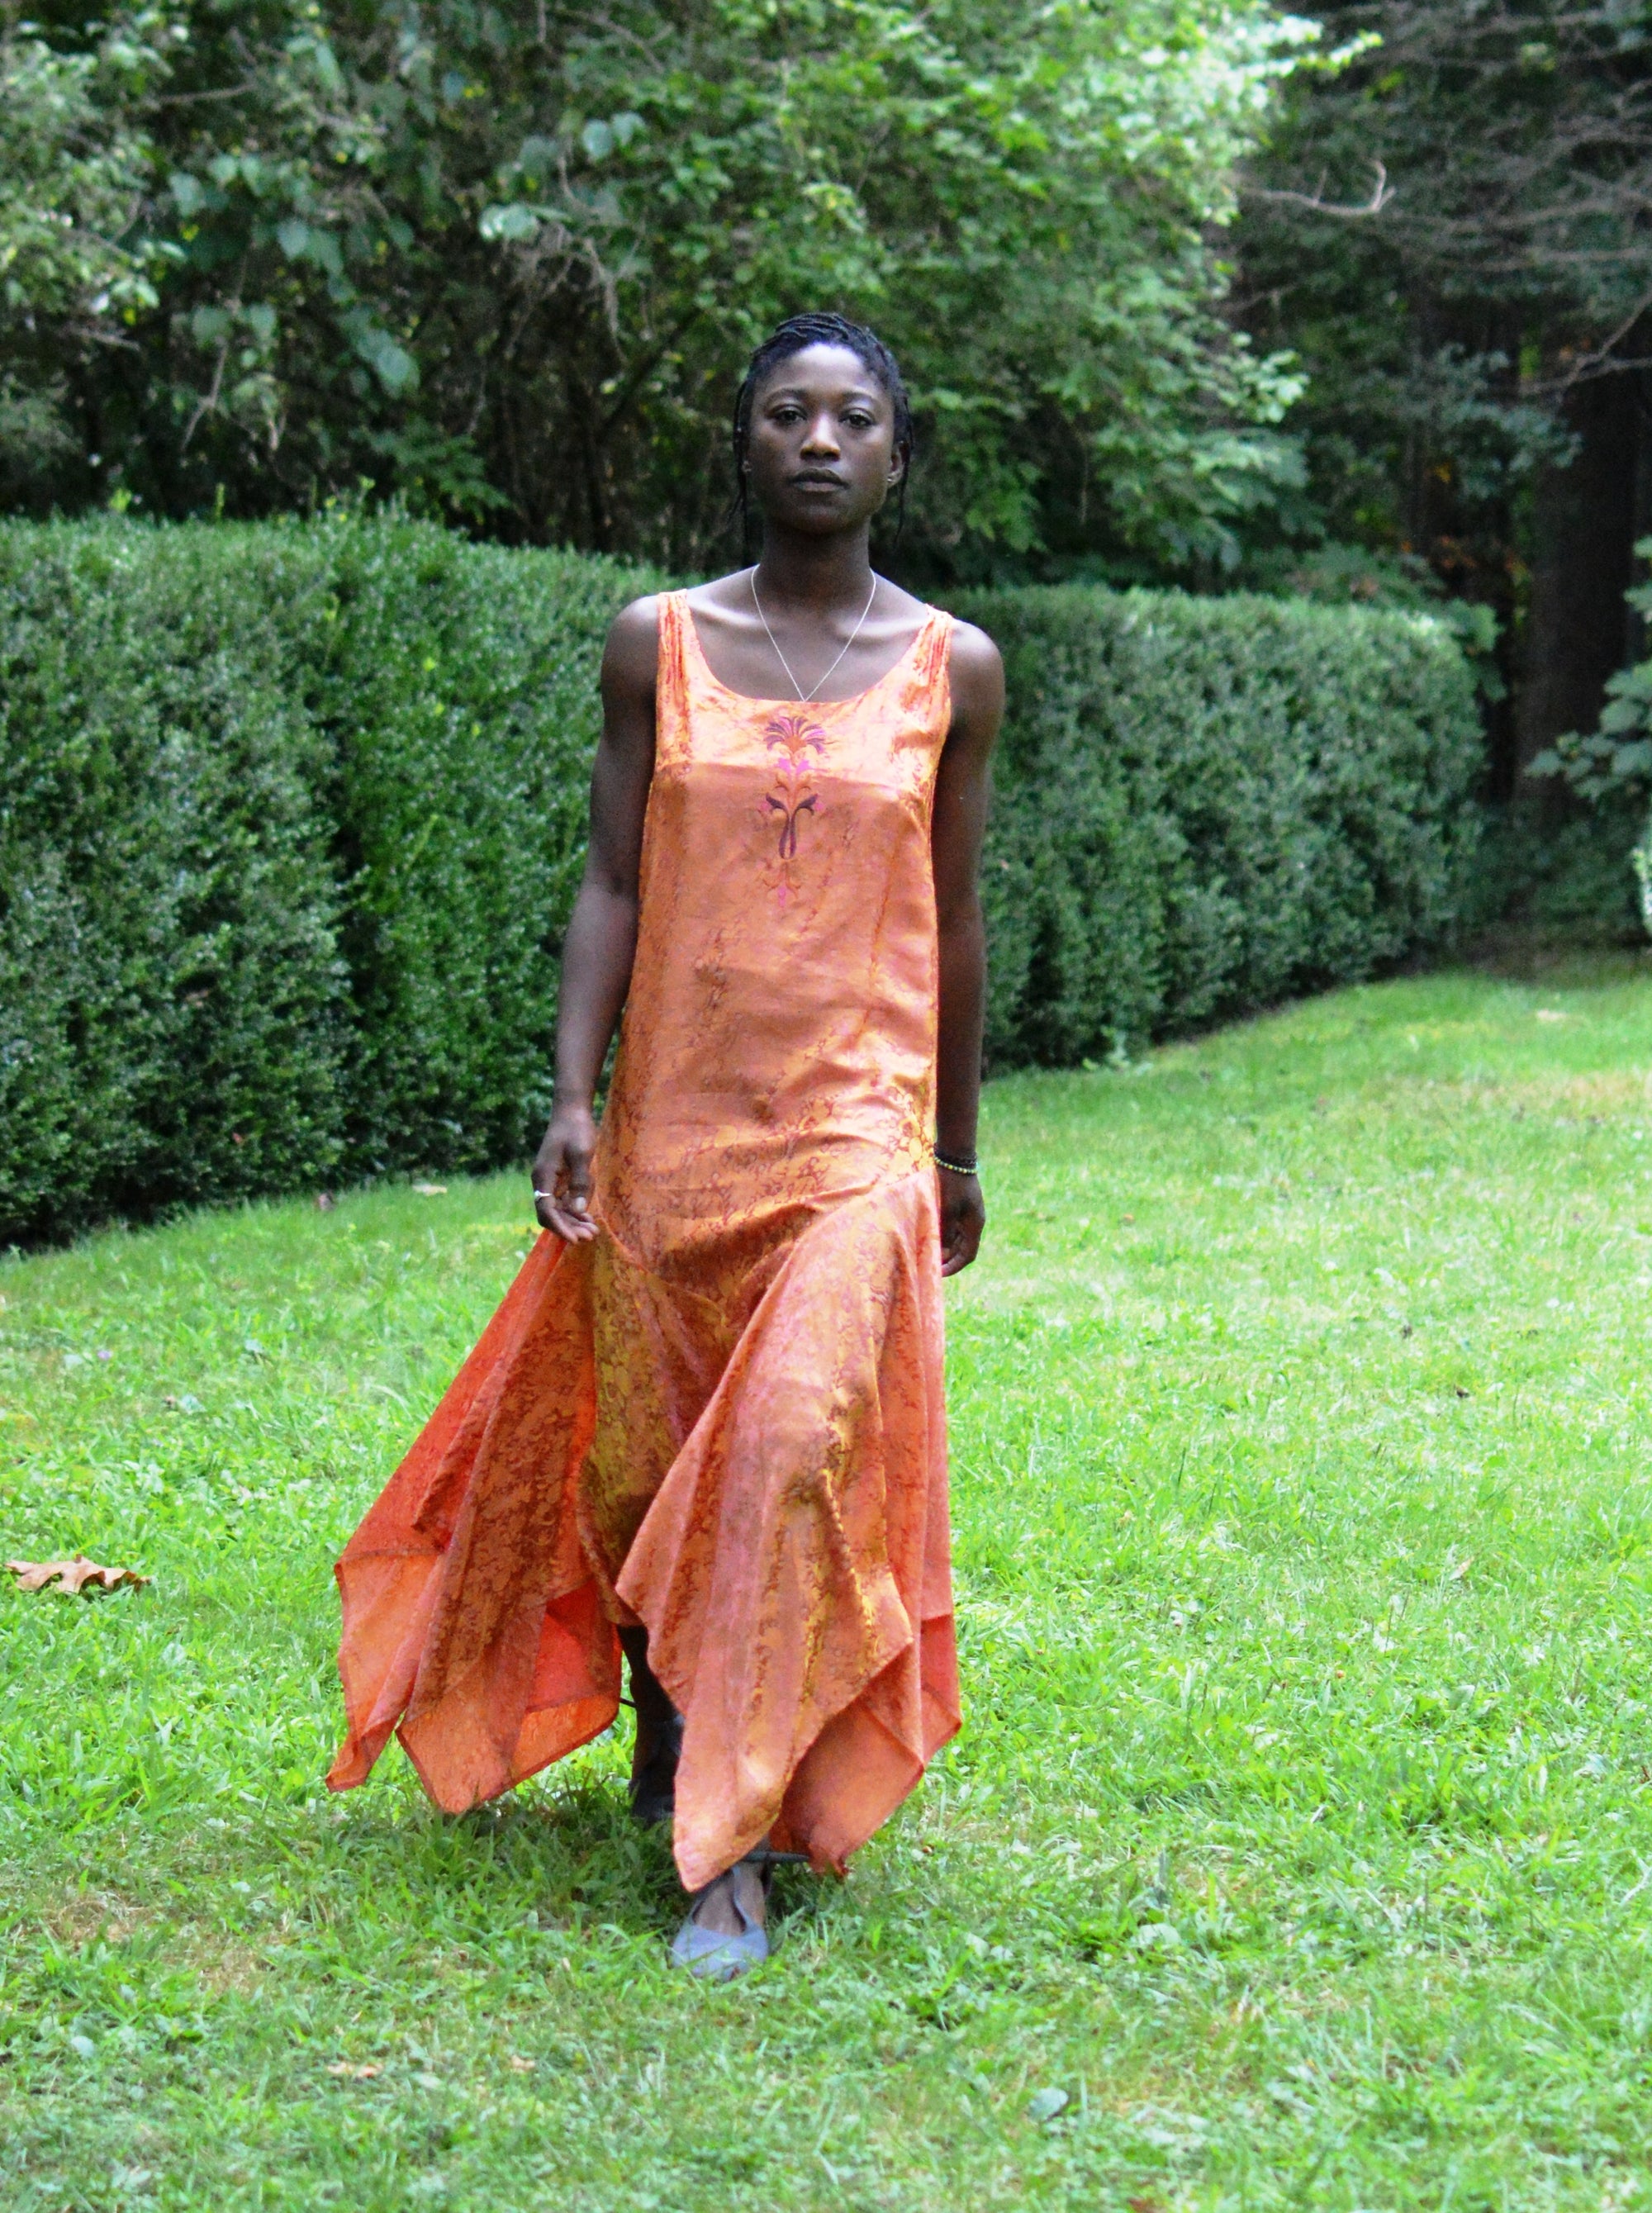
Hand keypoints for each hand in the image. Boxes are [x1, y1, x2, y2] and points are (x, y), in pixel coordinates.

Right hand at [532, 1102, 598, 1241]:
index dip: (560, 1227)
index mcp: (543, 1176)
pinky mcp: (558, 1179)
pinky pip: (563, 1200)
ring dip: (573, 1222)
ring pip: (557, 1209)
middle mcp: (542, 1181)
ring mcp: (549, 1181)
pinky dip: (574, 1210)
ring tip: (593, 1231)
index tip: (576, 1239)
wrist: (571, 1112)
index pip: (547, 1210)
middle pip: (551, 1213)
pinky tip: (588, 1218)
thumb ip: (580, 1183)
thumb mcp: (581, 1155)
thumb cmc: (576, 1130)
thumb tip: (578, 1211)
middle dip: (569, 1227)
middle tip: (590, 1237)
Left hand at [937, 1166, 984, 1276]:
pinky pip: (952, 1228)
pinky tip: (929, 1238)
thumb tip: (943, 1251)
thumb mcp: (947, 1208)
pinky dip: (943, 1236)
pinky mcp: (960, 1206)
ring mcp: (967, 1214)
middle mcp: (973, 1222)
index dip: (953, 1267)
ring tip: (927, 1254)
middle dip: (947, 1260)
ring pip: (957, 1239)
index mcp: (975, 1224)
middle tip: (929, 1267)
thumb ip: (945, 1231)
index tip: (938, 1275)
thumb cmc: (950, 1182)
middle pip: (963, 1249)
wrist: (954, 1156)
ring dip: (944, 1248)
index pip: (967, 1255)